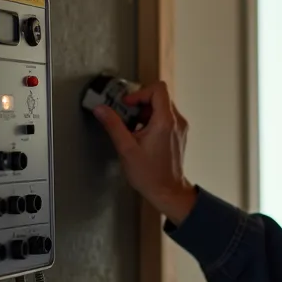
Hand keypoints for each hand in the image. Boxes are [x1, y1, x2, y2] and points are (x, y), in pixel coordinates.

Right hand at [93, 80, 196, 223]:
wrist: (168, 192)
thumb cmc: (150, 174)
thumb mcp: (126, 149)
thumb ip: (113, 125)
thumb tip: (101, 109)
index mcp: (165, 121)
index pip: (158, 89)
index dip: (140, 92)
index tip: (127, 104)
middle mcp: (177, 121)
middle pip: (160, 97)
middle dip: (141, 103)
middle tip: (127, 116)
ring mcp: (180, 128)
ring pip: (163, 107)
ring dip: (146, 113)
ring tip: (133, 129)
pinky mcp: (179, 135)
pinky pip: (166, 118)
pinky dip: (153, 121)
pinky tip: (142, 136)